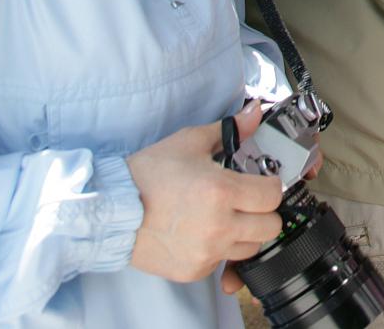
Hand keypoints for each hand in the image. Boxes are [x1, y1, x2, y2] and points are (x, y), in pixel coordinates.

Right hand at [127, 100, 285, 284]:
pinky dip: (219, 249)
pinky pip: (222, 262)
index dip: (269, 187)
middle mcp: (218, 226)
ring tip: (224, 218)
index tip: (260, 184)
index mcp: (221, 191)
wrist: (110, 212)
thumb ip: (229, 130)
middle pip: (270, 226)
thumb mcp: (189, 142)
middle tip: (246, 203)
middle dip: (263, 212)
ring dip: (245, 233)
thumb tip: (254, 112)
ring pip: (251, 247)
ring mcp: (206, 252)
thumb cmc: (147, 175)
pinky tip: (202, 233)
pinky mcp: (194, 270)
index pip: (273, 196)